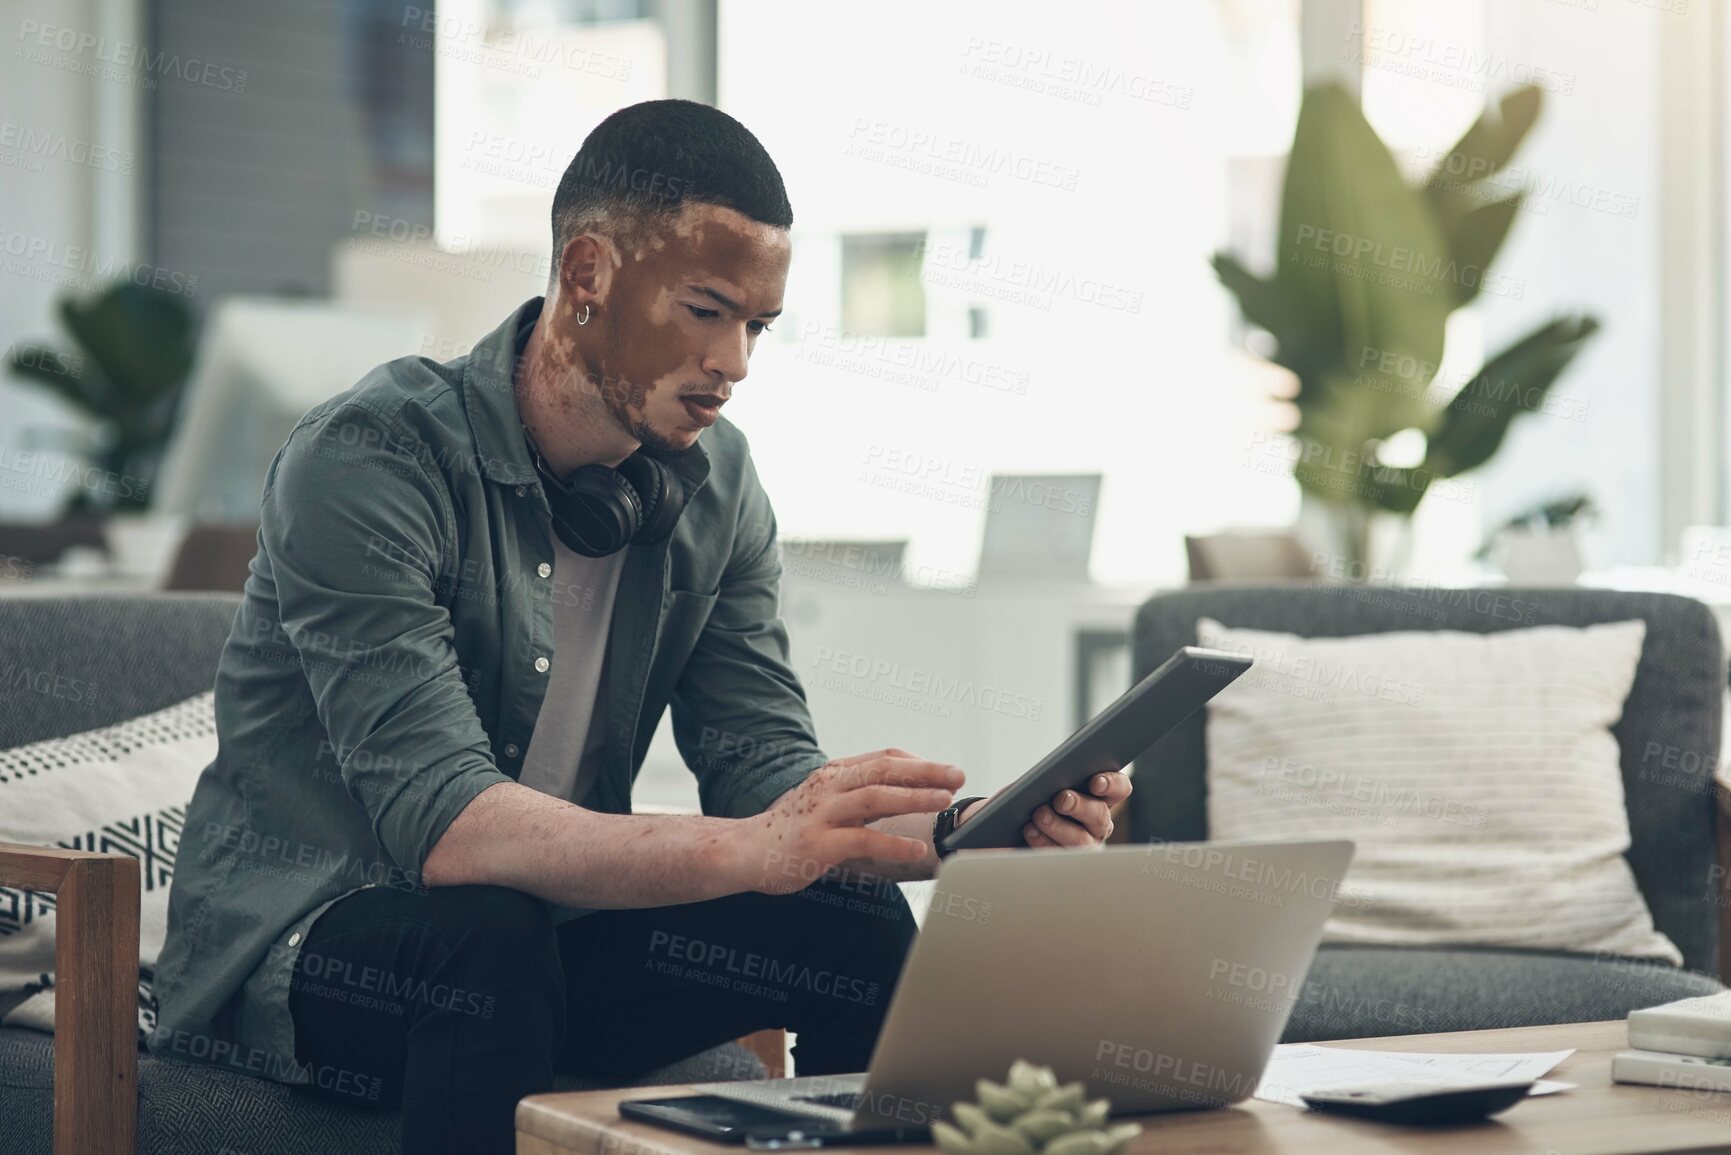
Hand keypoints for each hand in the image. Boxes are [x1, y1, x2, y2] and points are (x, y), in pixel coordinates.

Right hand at [738, 748, 962, 893]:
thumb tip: (904, 791)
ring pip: (874, 797)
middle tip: (958, 775)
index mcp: (834, 774)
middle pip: (883, 769)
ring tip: (944, 801)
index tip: (947, 771)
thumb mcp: (825, 801)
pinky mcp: (817, 845)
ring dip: (914, 797)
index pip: (883, 757)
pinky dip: (893, 844)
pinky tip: (917, 849)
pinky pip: (862, 840)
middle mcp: (829, 787)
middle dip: (925, 771)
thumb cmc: (792, 828)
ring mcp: (822, 814)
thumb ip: (858, 794)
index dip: (919, 762)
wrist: (742, 851)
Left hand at [957, 771, 1131, 849]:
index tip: (1095, 782)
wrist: (1003, 830)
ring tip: (1039, 815)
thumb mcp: (1035, 784)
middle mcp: (1097, 824)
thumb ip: (1046, 777)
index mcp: (1099, 797)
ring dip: (1060, 827)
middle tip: (1062, 799)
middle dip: (1080, 806)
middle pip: (1099, 815)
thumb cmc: (1026, 800)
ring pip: (1081, 841)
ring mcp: (1084, 846)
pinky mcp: (1065, 864)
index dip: (1112, 784)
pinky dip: (1044, 843)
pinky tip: (1031, 831)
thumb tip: (1045, 778)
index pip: (1119, 788)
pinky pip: (1061, 857)